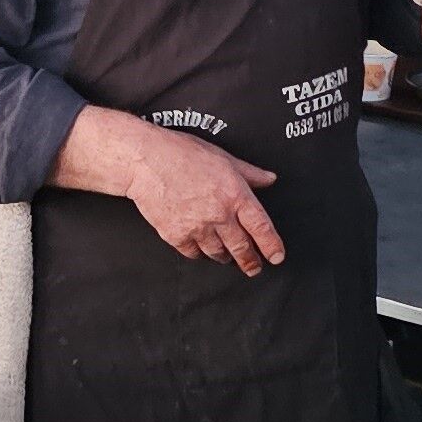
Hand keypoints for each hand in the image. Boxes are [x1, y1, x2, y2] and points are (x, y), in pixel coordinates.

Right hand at [121, 122, 284, 273]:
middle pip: (242, 248)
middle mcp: (219, 215)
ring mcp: (197, 227)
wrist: (145, 161)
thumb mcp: (223, 157)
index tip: (276, 257)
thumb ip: (249, 173)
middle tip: (253, 267)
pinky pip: (193, 253)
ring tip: (226, 255)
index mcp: (235, 195)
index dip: (271, 246)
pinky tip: (200, 246)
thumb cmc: (182, 153)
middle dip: (250, 262)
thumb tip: (269, 179)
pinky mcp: (176, 235)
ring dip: (225, 256)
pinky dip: (199, 252)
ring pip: (218, 254)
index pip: (262, 228)